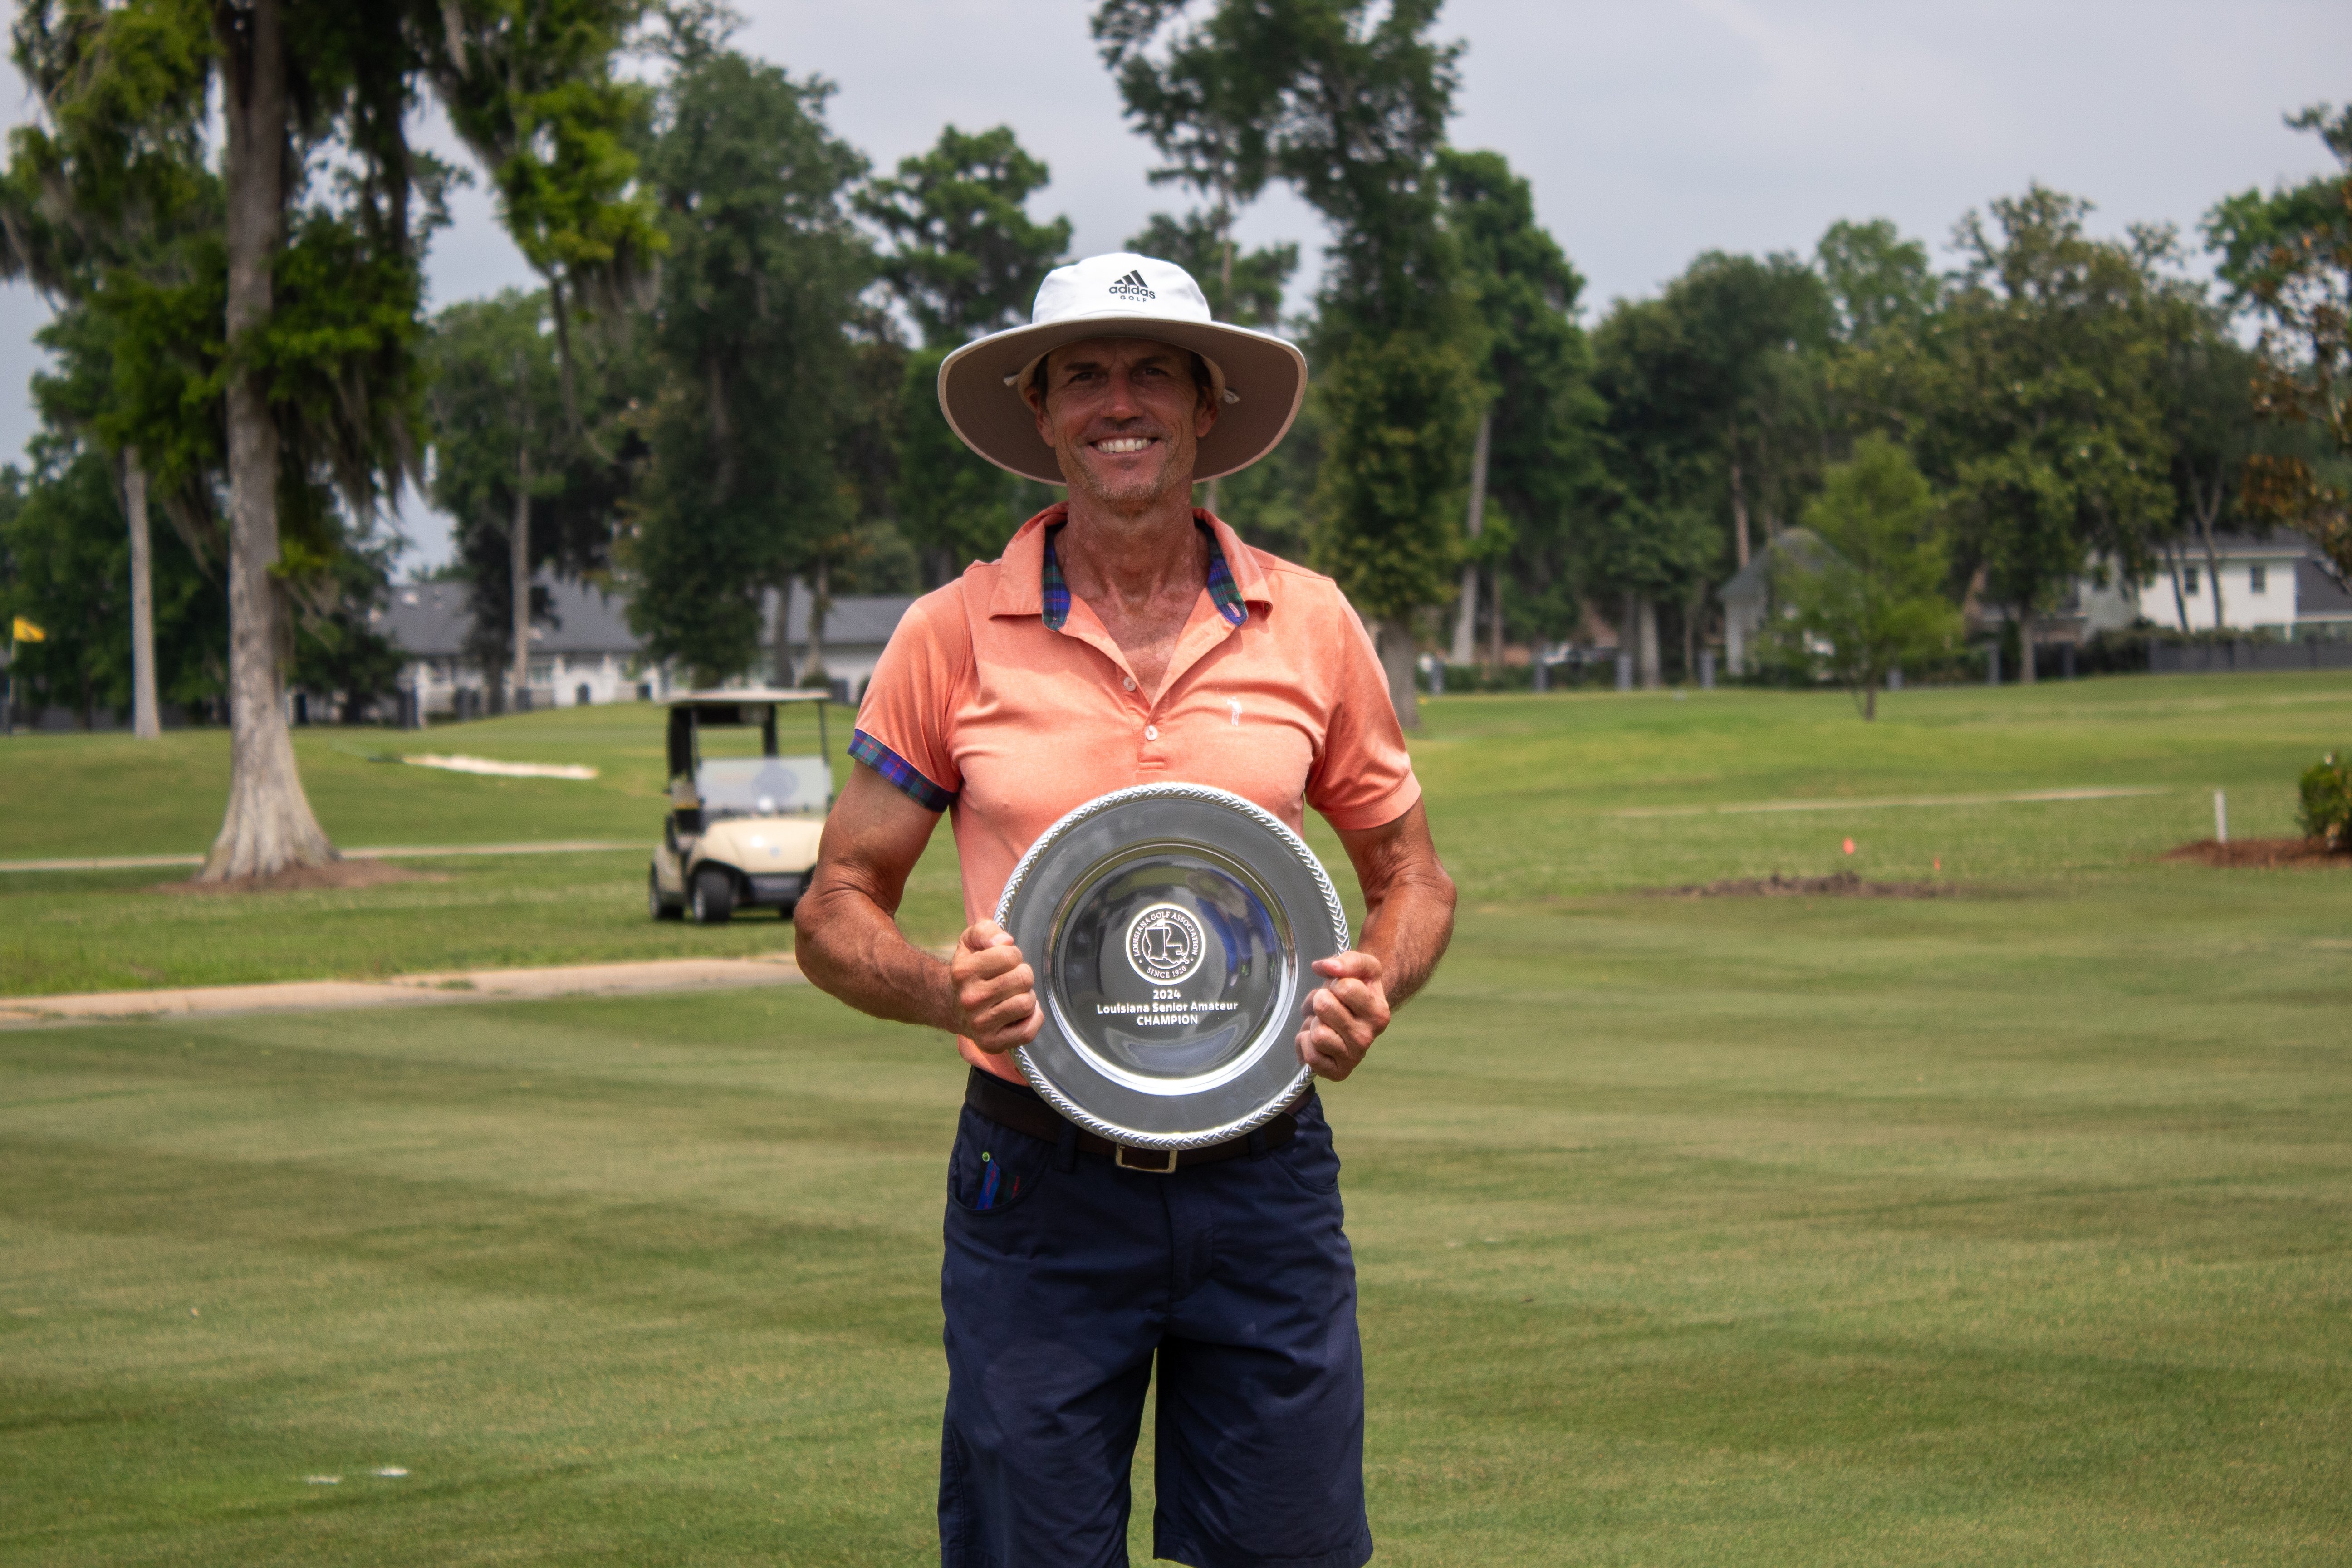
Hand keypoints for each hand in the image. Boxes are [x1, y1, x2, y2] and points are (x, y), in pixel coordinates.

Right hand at [950, 920, 1040, 1053]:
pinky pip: (1028, 1031)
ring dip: (1026, 996)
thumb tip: (1005, 942)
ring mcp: (979, 1025)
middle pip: (1023, 979)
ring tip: (1013, 995)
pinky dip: (1032, 1018)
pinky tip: (1020, 1013)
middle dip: (1022, 975)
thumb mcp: (971, 941)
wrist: (953, 1006)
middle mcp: (969, 1000)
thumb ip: (986, 931)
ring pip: (1026, 1004)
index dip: (1013, 955)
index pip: (1011, 955)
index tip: (1004, 962)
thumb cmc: (970, 970)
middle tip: (1011, 979)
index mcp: (964, 972)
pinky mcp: (991, 1044)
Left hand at [1296, 950, 1389, 1081]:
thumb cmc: (1357, 987)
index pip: (1344, 987)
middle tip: (1329, 1005)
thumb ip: (1348, 961)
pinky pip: (1310, 1056)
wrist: (1356, 1014)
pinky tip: (1316, 1038)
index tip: (1341, 989)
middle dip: (1320, 1000)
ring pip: (1317, 1033)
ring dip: (1313, 1023)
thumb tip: (1325, 967)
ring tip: (1324, 1021)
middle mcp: (1368, 1038)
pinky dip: (1305, 1042)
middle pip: (1324, 1007)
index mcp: (1379, 1013)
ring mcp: (1352, 1057)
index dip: (1335, 982)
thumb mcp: (1362, 967)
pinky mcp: (1336, 1072)